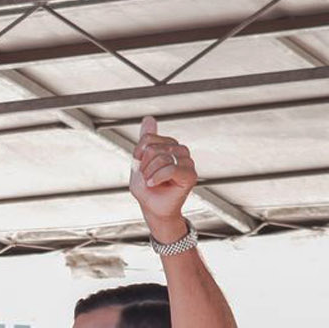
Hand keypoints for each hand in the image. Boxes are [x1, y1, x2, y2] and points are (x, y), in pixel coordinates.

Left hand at [130, 117, 196, 237]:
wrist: (153, 209)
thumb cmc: (147, 189)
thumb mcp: (140, 161)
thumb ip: (145, 140)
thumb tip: (149, 117)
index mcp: (169, 145)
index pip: (149, 138)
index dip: (138, 152)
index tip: (139, 166)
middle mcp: (180, 150)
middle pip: (153, 148)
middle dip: (144, 166)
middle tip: (147, 178)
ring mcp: (187, 161)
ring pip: (162, 157)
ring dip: (150, 173)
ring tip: (152, 182)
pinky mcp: (190, 174)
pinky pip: (171, 168)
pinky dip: (158, 178)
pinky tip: (154, 184)